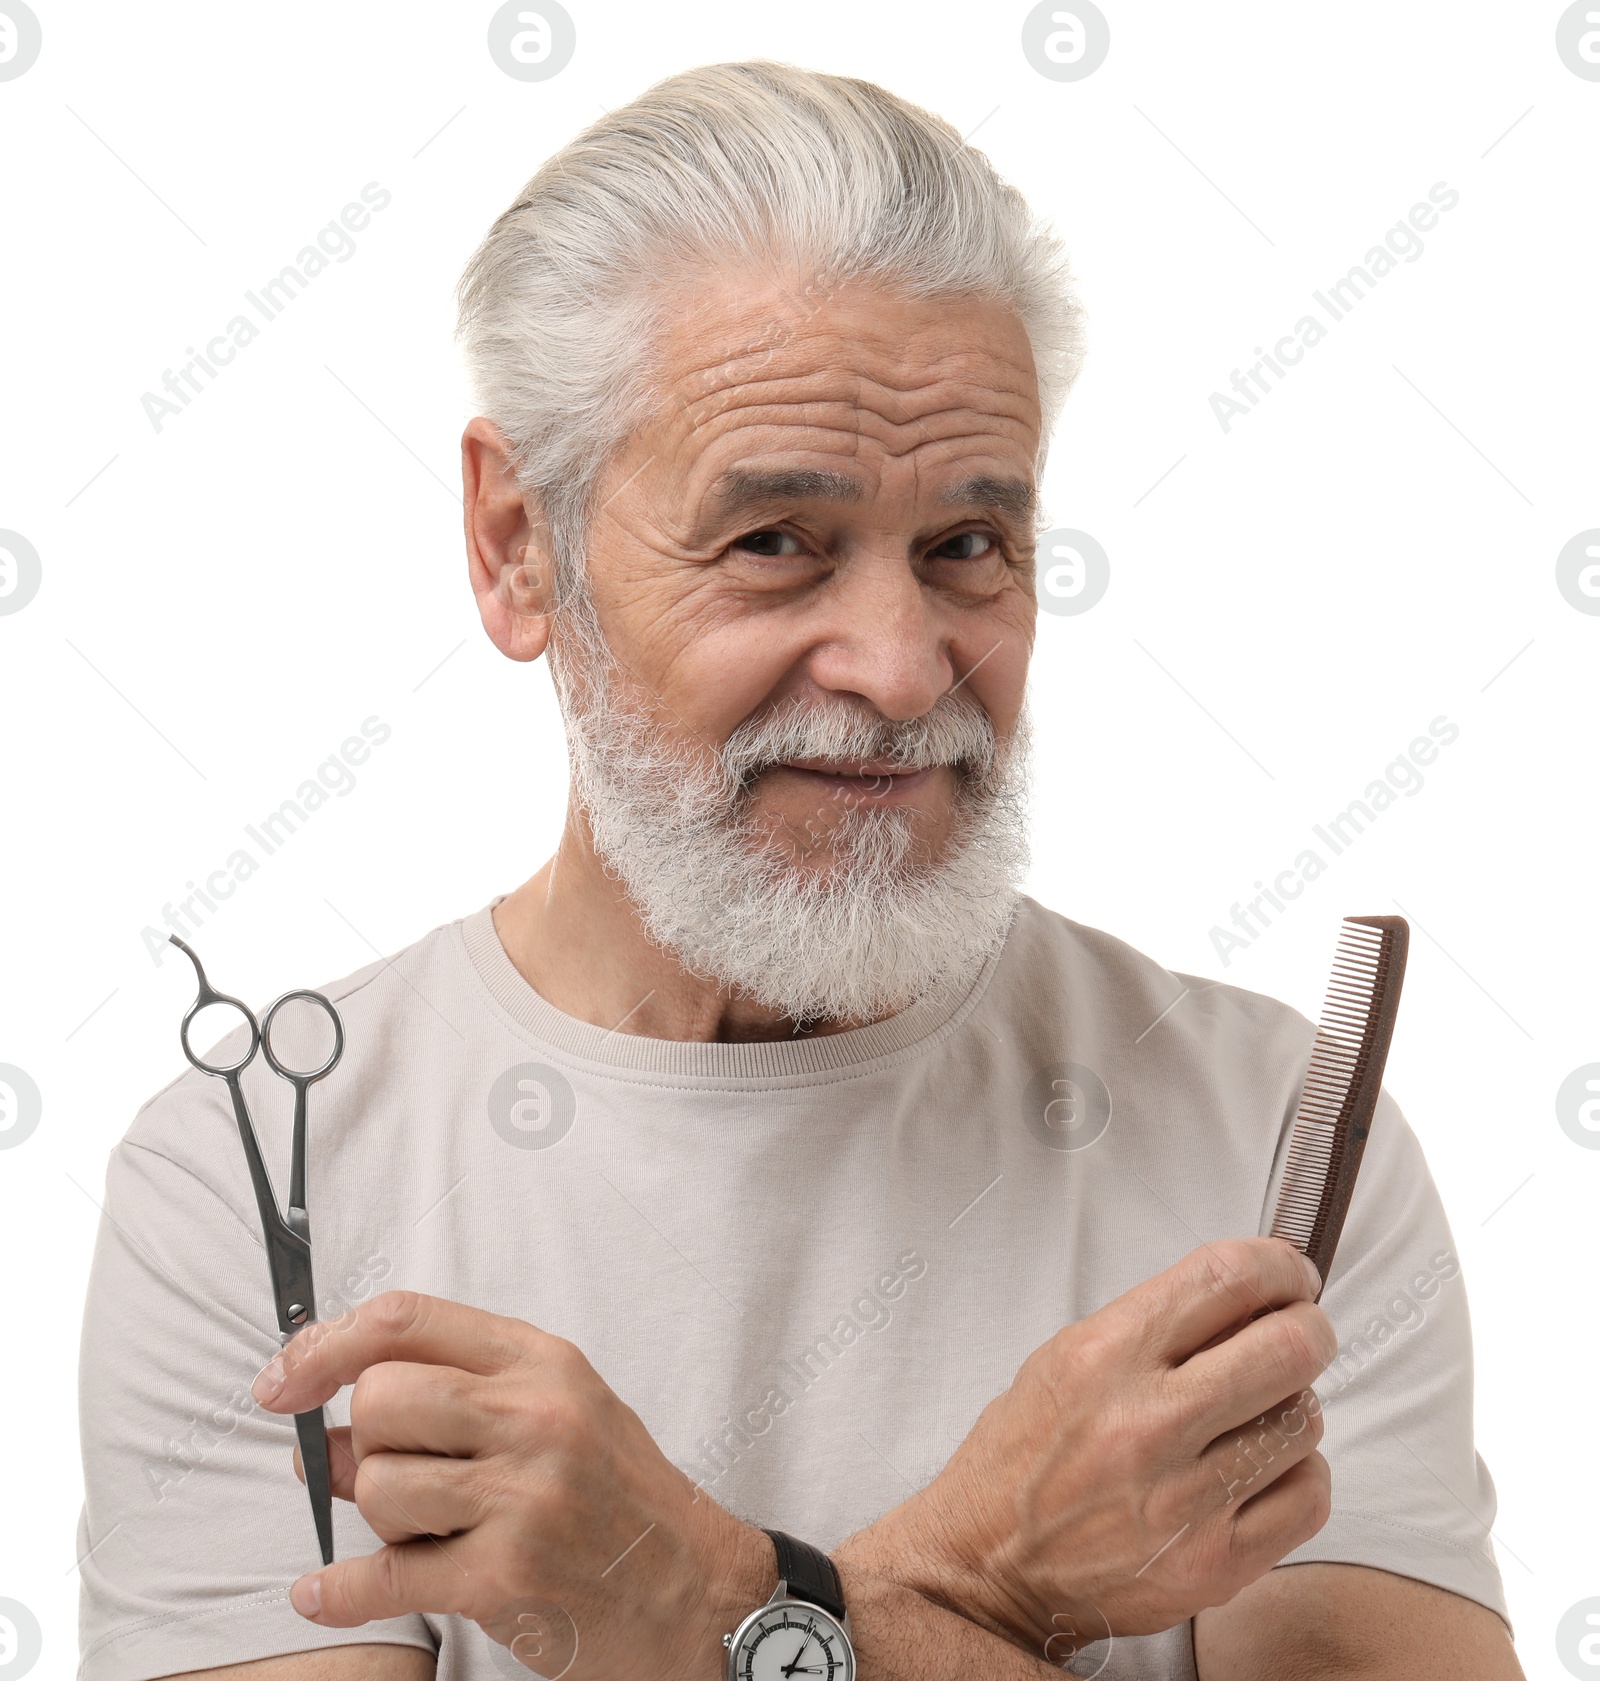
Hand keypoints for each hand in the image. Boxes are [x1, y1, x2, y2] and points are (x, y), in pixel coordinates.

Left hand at [251, 1290, 771, 1680]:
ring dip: (381, 1520)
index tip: (282, 1382)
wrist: (699, 1593)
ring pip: (379, 1486)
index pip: (405, 1320)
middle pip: (380, 1397)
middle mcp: (534, 1415)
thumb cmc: (622, 1501)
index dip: (325, 1345)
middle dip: (363, 1443)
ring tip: (427, 1533)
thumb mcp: (560, 1418)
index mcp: (542, 1363)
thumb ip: (457, 1404)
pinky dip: (337, 1593)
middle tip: (386, 1473)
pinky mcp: (506, 1575)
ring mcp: (523, 1495)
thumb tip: (328, 1432)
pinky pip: (384, 1575)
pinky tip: (321, 1594)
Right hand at [835, 1239, 1335, 1657]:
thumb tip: (1247, 1298)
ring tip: (1256, 1414)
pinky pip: (1308, 1495)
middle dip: (1308, 1329)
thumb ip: (1154, 1325)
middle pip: (1289, 1347)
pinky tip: (1260, 1469)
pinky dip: (1297, 1473)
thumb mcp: (1064, 1359)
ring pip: (1304, 1420)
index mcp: (1105, 1357)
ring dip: (1292, 1406)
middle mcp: (1147, 1422)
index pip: (1226, 1279)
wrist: (986, 1565)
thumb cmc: (1022, 1458)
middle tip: (1299, 1334)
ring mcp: (1184, 1499)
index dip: (1279, 1267)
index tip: (1289, 1275)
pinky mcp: (1213, 1563)